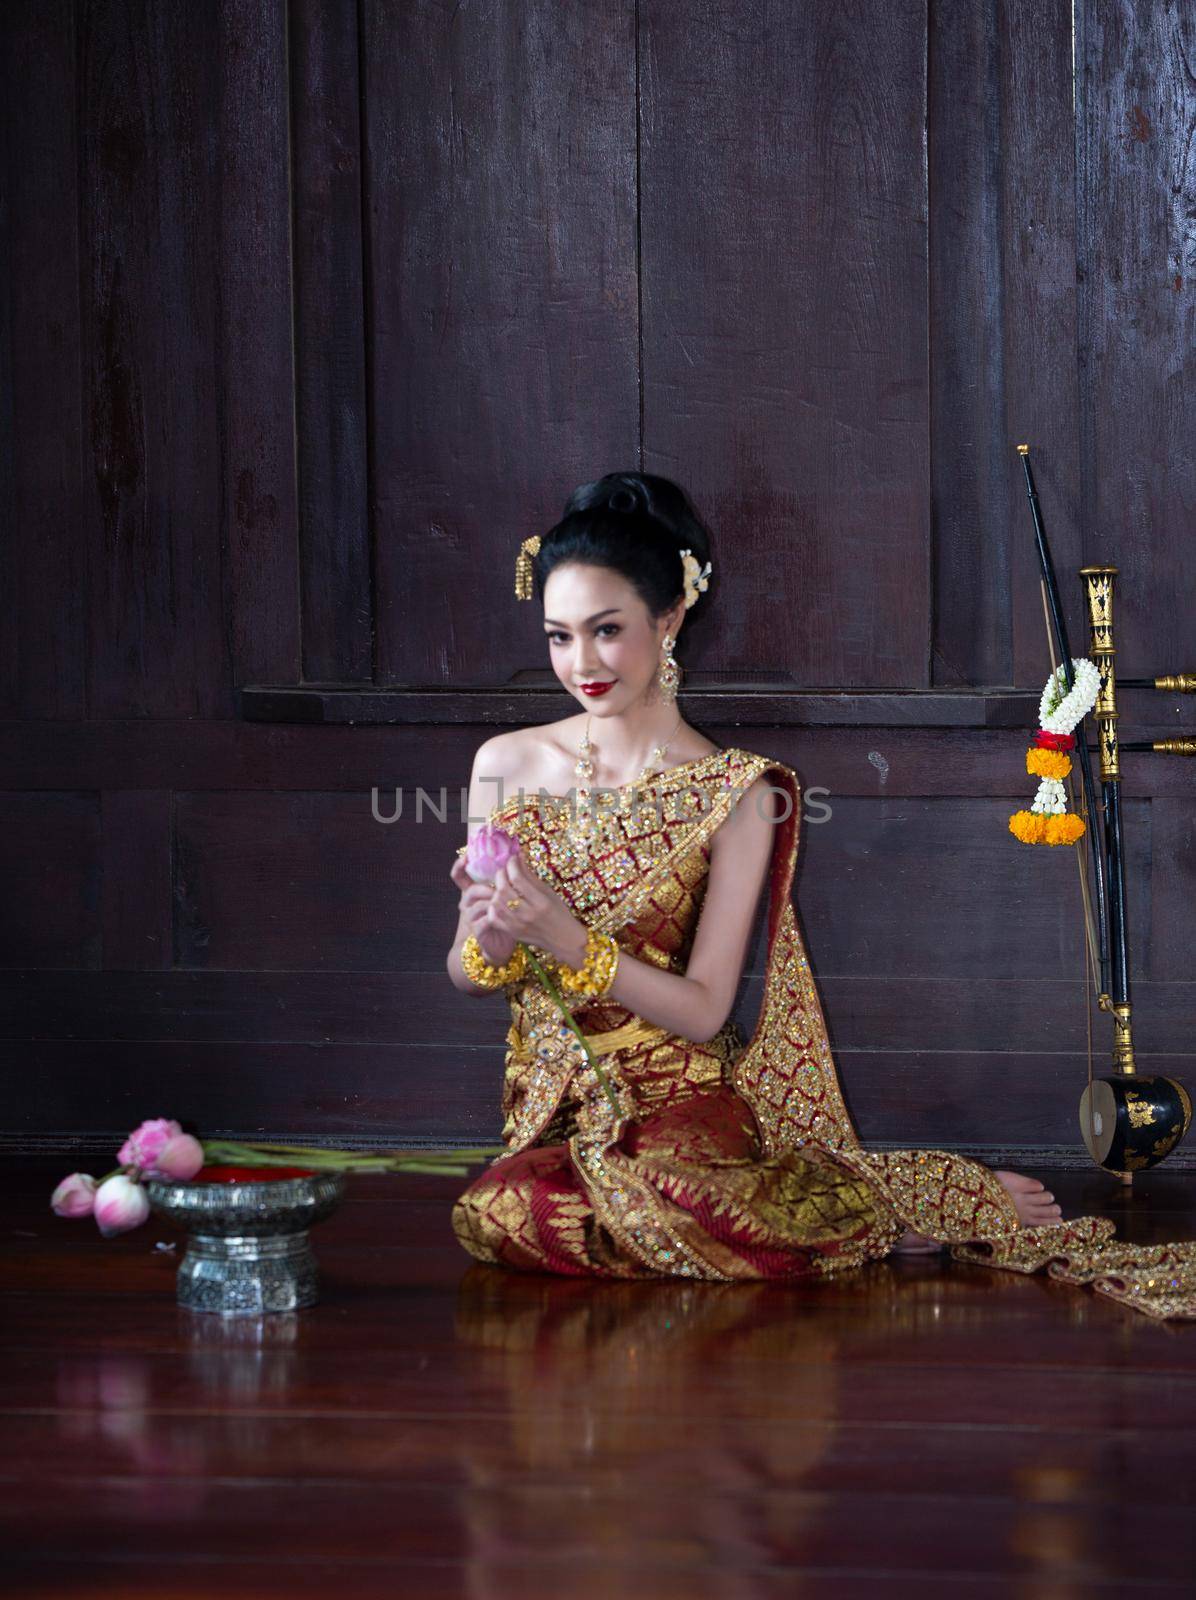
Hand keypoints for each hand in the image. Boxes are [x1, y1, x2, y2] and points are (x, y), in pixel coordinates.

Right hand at [450, 854, 517, 968]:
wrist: (501, 943)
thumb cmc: (504, 916)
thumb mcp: (504, 894)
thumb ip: (506, 877)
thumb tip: (517, 856)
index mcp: (472, 892)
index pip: (459, 876)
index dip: (459, 866)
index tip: (466, 856)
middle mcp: (467, 904)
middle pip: (470, 890)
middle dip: (486, 888)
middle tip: (500, 888)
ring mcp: (470, 917)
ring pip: (477, 905)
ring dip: (493, 902)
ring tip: (506, 903)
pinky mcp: (477, 930)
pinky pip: (485, 920)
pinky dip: (496, 916)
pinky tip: (506, 915)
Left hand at [484, 850, 587, 967]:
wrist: (563, 939)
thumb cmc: (559, 913)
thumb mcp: (549, 892)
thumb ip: (531, 876)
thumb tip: (518, 857)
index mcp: (541, 902)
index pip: (518, 879)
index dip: (512, 865)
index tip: (513, 860)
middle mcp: (528, 914)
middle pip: (503, 889)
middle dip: (501, 875)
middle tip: (506, 871)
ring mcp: (518, 925)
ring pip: (496, 902)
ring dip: (496, 889)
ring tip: (502, 885)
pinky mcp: (512, 932)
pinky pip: (493, 917)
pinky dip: (493, 906)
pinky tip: (500, 901)